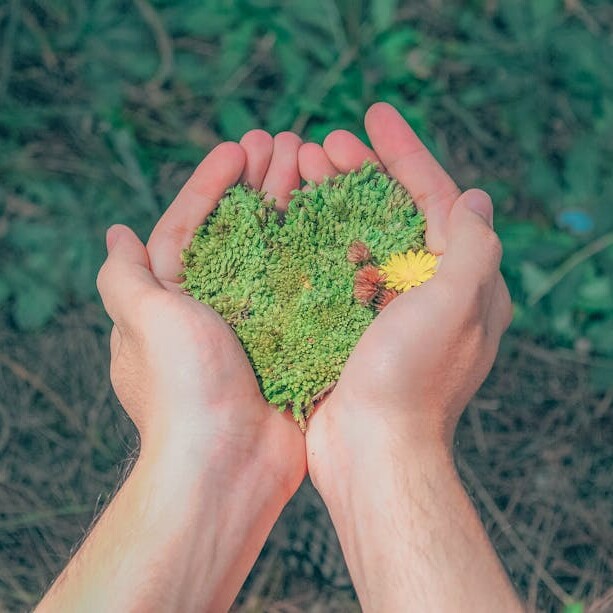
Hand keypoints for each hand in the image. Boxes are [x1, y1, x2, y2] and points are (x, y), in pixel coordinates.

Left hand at [98, 134, 305, 494]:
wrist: (229, 464)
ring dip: (291, 209)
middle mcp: (214, 309)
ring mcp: (257, 325)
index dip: (213, 184)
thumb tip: (116, 234)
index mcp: (174, 299)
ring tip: (313, 167)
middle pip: (238, 232)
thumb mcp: (143, 322)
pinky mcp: (292, 341)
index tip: (240, 147)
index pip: (190, 226)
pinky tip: (338, 222)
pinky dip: (319, 255)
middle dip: (259, 186)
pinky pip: (306, 288)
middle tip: (286, 144)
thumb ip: (125, 277)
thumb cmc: (183, 388)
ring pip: (276, 254)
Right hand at [299, 102, 511, 498]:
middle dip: (361, 172)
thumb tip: (477, 198)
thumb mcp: (456, 305)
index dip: (406, 153)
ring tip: (299, 169)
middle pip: (394, 212)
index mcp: (461, 281)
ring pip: (360, 237)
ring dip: (332, 201)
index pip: (437, 198)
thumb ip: (473, 246)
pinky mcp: (351, 325)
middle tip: (321, 144)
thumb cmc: (412, 379)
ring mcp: (386, 308)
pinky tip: (291, 219)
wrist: (370, 450)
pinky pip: (336, 269)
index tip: (373, 114)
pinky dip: (316, 241)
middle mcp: (427, 290)